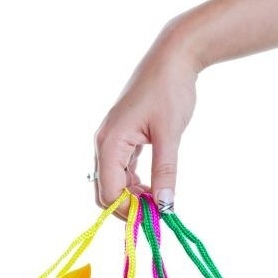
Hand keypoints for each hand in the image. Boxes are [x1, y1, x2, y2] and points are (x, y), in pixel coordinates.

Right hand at [94, 21, 197, 214]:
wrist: (173, 57)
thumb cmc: (169, 89)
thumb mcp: (170, 134)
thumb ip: (165, 171)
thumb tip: (165, 205)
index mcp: (109, 142)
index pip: (108, 192)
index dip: (128, 212)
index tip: (154, 219)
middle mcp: (104, 143)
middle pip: (106, 191)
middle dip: (128, 208)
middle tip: (158, 214)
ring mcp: (112, 141)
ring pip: (114, 183)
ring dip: (134, 197)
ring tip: (160, 202)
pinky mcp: (123, 139)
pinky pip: (122, 170)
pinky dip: (136, 184)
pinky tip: (155, 187)